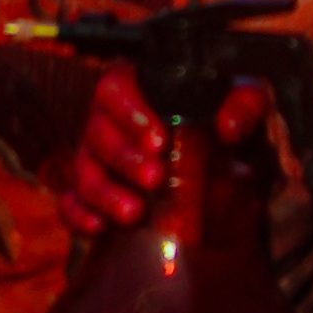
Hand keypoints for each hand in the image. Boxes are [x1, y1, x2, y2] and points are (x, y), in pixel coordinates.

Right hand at [60, 63, 272, 239]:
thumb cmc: (223, 114)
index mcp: (137, 85)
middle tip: (156, 178)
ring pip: (83, 172)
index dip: (131, 114)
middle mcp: (107, 119)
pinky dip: (78, 216)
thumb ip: (244, 103)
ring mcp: (94, 157)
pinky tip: (99, 227)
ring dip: (106, 194)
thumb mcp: (243, 100)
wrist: (220, 153)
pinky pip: (69, 203)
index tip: (160, 141)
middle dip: (125, 159)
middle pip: (97, 133)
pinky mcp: (88, 192)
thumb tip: (228, 128)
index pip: (116, 88)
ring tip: (136, 213)